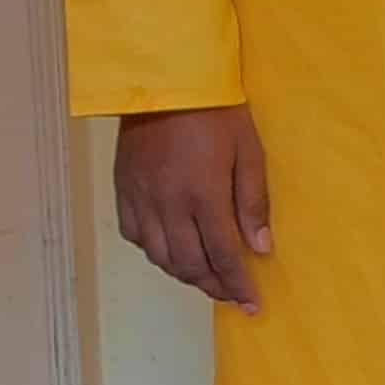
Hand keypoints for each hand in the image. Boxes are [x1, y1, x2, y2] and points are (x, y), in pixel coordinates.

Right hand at [112, 104, 271, 315]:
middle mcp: (169, 205)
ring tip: (204, 275)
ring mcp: (142, 199)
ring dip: (184, 273)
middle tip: (230, 293)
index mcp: (204, 196)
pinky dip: (155, 250)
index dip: (238, 286)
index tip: (251, 304)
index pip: (223, 256)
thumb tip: (260, 248)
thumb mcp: (248, 151)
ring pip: (160, 257)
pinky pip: (135, 236)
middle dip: (213, 286)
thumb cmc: (216, 111)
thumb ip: (252, 202)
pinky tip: (170, 247)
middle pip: (189, 265)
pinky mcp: (124, 190)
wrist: (165, 79)